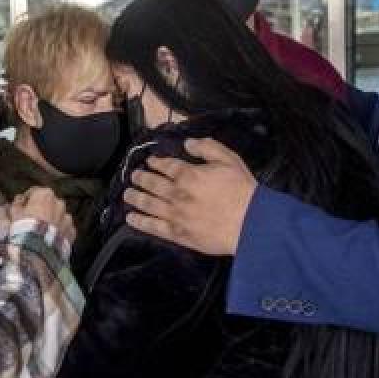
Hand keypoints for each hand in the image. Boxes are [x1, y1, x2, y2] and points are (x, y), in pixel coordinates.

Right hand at [10, 187, 75, 242]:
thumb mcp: (12, 214)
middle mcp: (59, 203)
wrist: (37, 252)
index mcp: (44, 194)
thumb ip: (16, 204)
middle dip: (41, 210)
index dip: (26, 201)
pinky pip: (65, 230)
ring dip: (51, 221)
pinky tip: (50, 240)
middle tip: (31, 222)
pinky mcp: (72, 233)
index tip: (21, 209)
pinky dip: (59, 233)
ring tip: (41, 233)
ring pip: (58, 217)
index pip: (34, 192)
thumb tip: (19, 201)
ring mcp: (67, 218)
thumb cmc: (22, 229)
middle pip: (49, 204)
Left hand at [123, 138, 256, 254]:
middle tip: (134, 176)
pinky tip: (131, 217)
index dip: (155, 162)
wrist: (250, 224)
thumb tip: (187, 143)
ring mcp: (175, 215)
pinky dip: (140, 221)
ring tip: (127, 193)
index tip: (150, 162)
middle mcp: (176, 194)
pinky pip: (153, 227)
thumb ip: (206, 147)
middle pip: (152, 184)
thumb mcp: (228, 159)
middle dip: (141, 178)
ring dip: (135, 197)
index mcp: (188, 174)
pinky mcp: (177, 233)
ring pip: (147, 204)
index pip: (165, 166)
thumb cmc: (242, 190)